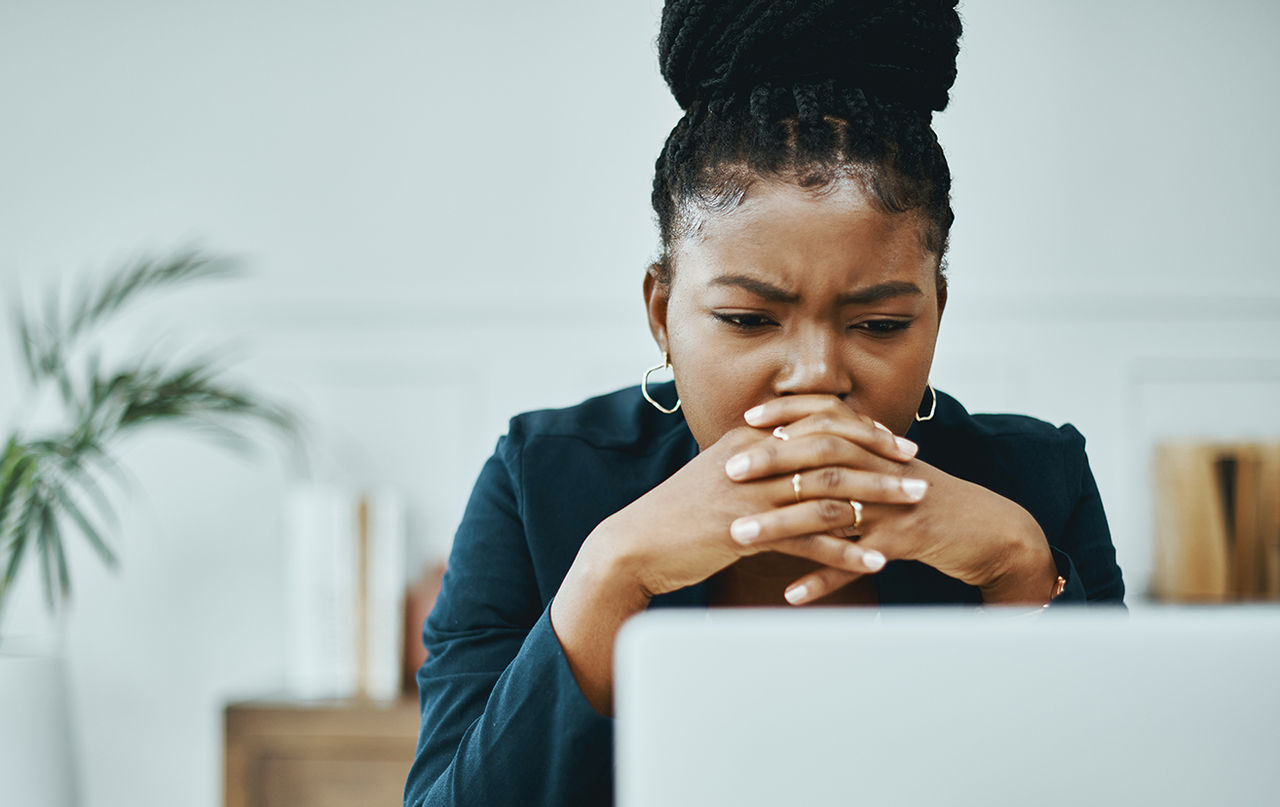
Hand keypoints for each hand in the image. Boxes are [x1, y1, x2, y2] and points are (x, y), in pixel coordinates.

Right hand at [581, 412, 916, 600]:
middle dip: (881, 459)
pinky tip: (875, 561)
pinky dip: (847, 551)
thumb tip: (792, 460)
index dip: (860, 429)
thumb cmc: (677, 516)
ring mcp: (750, 496)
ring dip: (877, 500)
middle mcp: (753, 460)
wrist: (635, 547)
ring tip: (913, 509)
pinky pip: (809, 540)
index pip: (816, 422)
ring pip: (828, 491)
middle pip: (831, 450)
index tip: (894, 441)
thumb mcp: (718, 477)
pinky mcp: (746, 533)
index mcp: (748, 440)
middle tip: (917, 471)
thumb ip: (756, 465)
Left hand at [729, 395, 1057, 604]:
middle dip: (773, 462)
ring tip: (741, 537)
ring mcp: (895, 506)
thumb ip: (850, 456)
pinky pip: (857, 563)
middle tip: (729, 472)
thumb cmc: (926, 501)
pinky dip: (824, 578)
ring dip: (783, 525)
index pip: (827, 419)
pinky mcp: (906, 543)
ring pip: (832, 510)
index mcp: (877, 449)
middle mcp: (883, 470)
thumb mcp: (888, 471)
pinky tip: (792, 593)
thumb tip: (797, 445)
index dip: (787, 416)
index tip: (746, 421)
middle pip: (822, 457)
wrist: (988, 530)